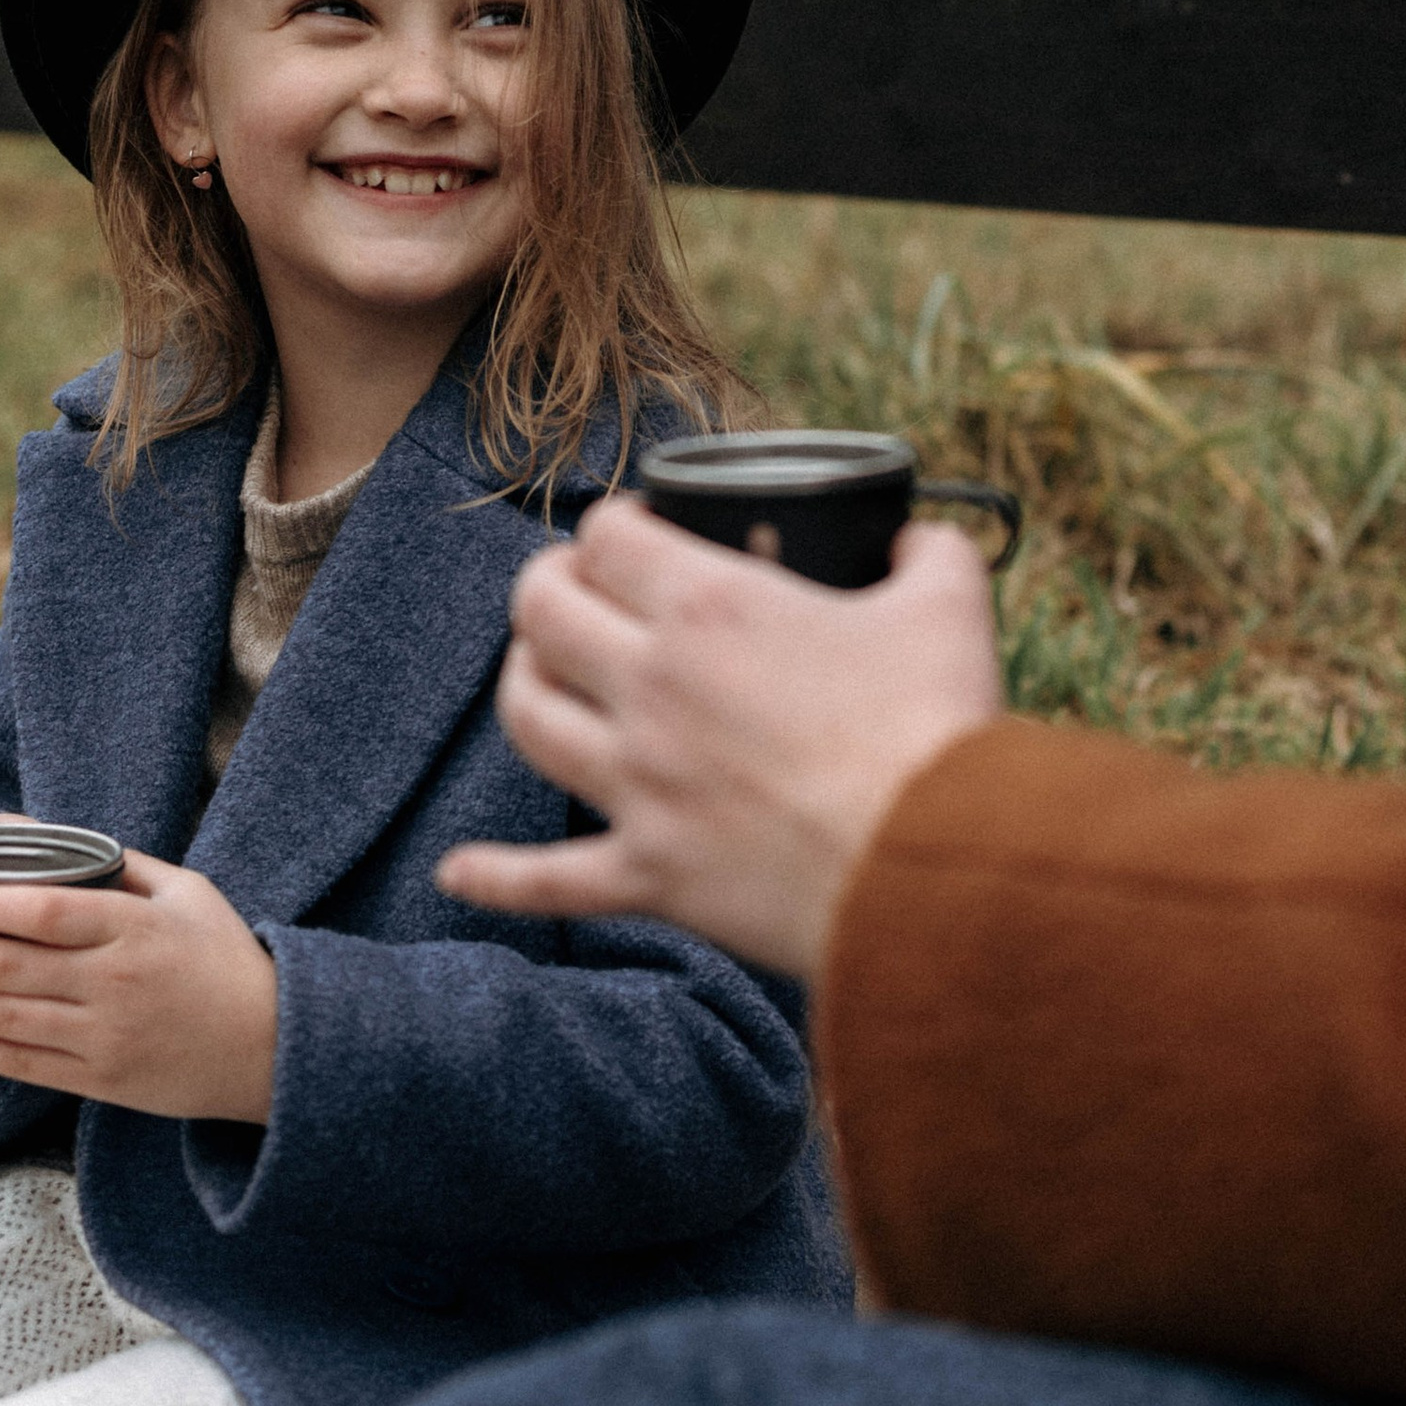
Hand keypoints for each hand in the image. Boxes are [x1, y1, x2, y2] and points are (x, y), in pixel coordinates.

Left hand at [0, 856, 279, 1122]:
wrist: (271, 1047)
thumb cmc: (229, 960)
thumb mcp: (190, 893)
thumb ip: (127, 870)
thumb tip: (62, 849)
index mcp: (136, 931)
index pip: (46, 913)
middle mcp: (115, 985)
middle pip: (9, 967)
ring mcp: (104, 1037)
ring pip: (4, 1017)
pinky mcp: (99, 1080)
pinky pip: (21, 1064)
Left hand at [436, 495, 1005, 980]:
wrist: (938, 873)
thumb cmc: (939, 731)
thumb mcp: (948, 602)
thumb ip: (925, 549)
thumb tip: (912, 539)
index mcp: (711, 606)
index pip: (607, 536)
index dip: (614, 525)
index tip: (637, 534)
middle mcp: (652, 687)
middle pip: (540, 613)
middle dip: (547, 590)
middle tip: (577, 593)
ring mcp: (639, 786)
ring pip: (527, 718)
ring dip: (522, 688)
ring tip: (540, 678)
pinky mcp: (651, 874)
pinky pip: (548, 879)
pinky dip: (495, 875)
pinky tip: (457, 871)